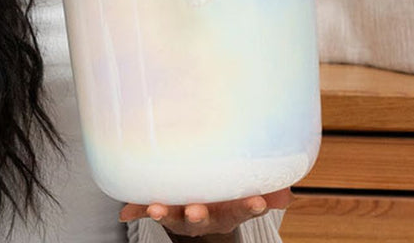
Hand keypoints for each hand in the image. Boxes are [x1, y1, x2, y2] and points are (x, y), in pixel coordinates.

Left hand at [119, 188, 294, 237]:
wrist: (198, 214)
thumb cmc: (222, 196)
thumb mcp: (241, 196)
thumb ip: (267, 195)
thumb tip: (287, 198)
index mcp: (228, 211)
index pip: (242, 209)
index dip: (249, 207)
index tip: (256, 201)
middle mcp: (205, 216)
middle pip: (203, 219)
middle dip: (199, 215)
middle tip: (196, 211)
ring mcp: (181, 216)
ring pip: (172, 218)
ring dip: (163, 214)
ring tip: (154, 209)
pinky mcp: (161, 209)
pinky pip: (145, 209)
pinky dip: (136, 209)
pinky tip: (126, 209)